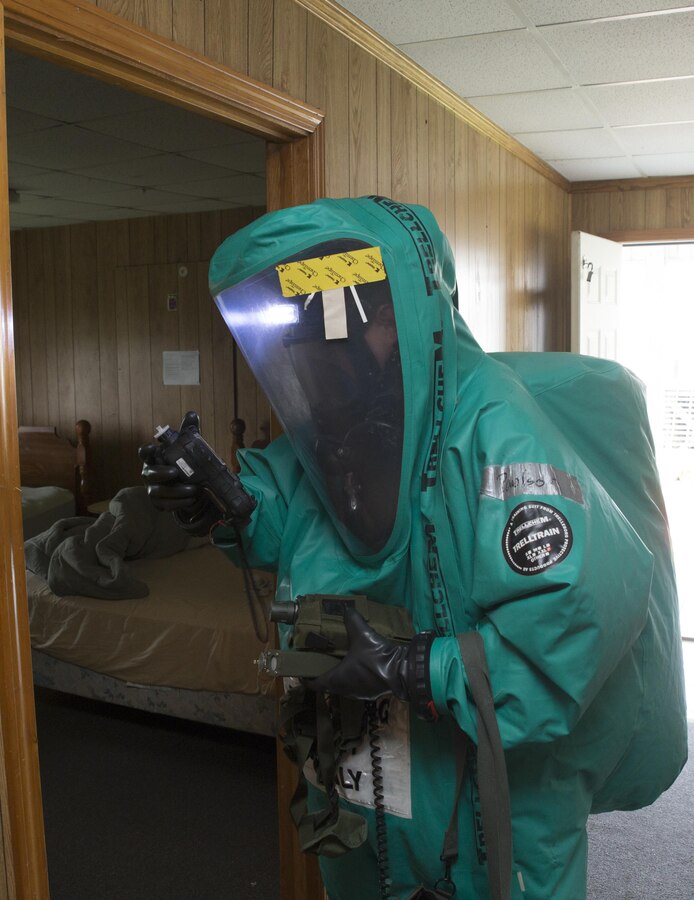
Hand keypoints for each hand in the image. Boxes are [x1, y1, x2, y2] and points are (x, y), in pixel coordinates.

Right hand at [138, 412, 219, 535]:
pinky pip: (165, 505)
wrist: (188, 486)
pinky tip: (191, 500)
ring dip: (176, 491)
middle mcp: (149, 473)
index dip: (146, 450)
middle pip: (149, 474)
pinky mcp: (159, 503)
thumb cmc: (183, 462)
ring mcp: (153, 489)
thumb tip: (192, 413)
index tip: (152, 447)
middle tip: (176, 472)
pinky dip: (179, 503)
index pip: (144, 452)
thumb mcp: (187, 446)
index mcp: (154, 458)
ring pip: (158, 492)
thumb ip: (188, 431)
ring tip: (194, 490)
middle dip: (161, 473)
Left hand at [307, 607, 411, 700]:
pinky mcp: (370, 693)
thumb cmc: (375, 656)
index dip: (306, 678)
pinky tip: (357, 666)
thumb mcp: (362, 634)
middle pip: (327, 685)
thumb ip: (352, 620)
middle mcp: (345, 689)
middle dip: (322, 674)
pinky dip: (351, 678)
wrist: (402, 672)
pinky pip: (354, 686)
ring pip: (342, 687)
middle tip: (319, 660)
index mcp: (337, 679)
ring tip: (338, 661)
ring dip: (338, 677)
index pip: (314, 684)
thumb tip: (346, 608)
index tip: (301, 671)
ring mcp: (358, 693)